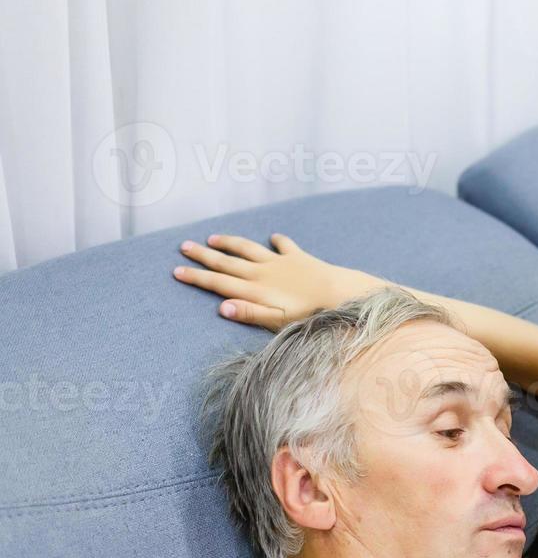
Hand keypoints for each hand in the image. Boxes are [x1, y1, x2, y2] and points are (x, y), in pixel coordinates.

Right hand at [173, 234, 378, 330]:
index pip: (219, 283)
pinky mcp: (300, 258)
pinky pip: (285, 246)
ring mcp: (280, 263)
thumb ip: (250, 314)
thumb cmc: (310, 314)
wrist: (341, 294)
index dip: (197, 277)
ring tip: (214, 237)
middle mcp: (263, 273)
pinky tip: (273, 236)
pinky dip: (278, 241)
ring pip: (248, 249)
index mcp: (255, 289)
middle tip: (184, 246)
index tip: (176, 271)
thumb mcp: (278, 321)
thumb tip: (221, 308)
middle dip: (204, 255)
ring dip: (231, 242)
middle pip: (227, 262)